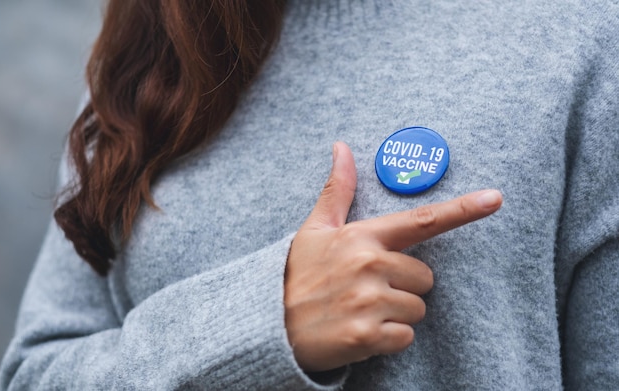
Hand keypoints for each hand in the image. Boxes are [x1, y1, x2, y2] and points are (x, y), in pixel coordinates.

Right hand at [284, 141, 501, 371]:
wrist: (271, 326)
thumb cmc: (298, 275)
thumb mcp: (314, 229)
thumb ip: (338, 190)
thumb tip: (341, 147)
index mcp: (362, 237)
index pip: (421, 221)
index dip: (463, 209)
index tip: (495, 198)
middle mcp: (369, 265)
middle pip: (426, 278)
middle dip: (405, 287)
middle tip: (367, 291)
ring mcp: (369, 301)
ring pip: (417, 309)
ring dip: (395, 315)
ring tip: (360, 311)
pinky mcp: (368, 336)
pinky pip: (405, 337)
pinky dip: (388, 340)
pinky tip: (361, 332)